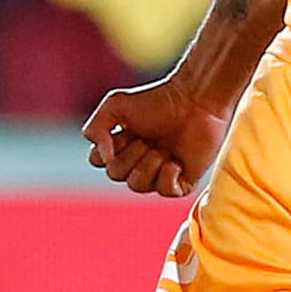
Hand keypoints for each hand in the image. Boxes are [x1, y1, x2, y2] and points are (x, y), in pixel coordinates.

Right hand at [84, 73, 229, 197]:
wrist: (195, 101)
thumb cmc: (158, 100)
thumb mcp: (116, 104)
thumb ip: (95, 128)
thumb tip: (104, 158)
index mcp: (120, 147)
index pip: (98, 161)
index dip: (109, 147)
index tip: (126, 130)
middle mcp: (136, 163)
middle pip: (116, 174)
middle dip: (131, 153)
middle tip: (148, 137)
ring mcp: (158, 175)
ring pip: (137, 185)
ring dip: (149, 163)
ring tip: (164, 147)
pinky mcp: (180, 183)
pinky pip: (164, 191)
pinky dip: (168, 175)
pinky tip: (176, 161)